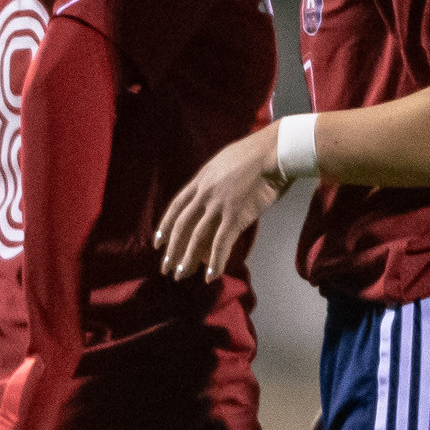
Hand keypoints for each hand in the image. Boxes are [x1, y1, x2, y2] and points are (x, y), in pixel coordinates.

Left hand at [157, 126, 283, 281]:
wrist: (272, 152)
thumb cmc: (254, 154)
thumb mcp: (223, 162)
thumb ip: (214, 178)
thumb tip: (213, 188)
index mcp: (200, 180)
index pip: (176, 207)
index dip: (165, 226)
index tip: (157, 243)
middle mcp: (205, 194)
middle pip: (182, 226)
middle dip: (172, 249)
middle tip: (165, 268)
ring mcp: (219, 205)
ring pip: (197, 237)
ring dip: (187, 259)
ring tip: (181, 275)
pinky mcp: (236, 216)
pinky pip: (221, 243)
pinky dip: (215, 262)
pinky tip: (210, 276)